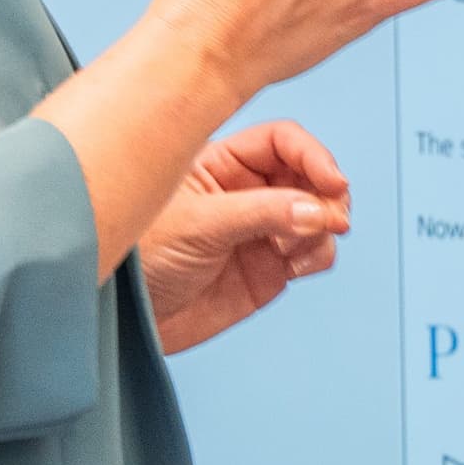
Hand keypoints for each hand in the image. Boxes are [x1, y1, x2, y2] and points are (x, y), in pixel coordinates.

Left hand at [140, 121, 351, 353]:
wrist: (130, 323)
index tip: (333, 182)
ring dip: (325, 227)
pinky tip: (297, 266)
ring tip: (303, 248)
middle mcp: (245, 192)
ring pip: (318, 213)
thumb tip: (318, 210)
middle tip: (332, 218)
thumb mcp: (198, 225)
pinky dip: (319, 255)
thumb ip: (261, 213)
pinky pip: (314, 252)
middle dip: (327, 193)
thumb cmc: (139, 261)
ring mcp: (260, 230)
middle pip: (307, 174)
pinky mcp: (270, 269)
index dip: (312, 156)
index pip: (280, 142)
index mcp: (219, 164)